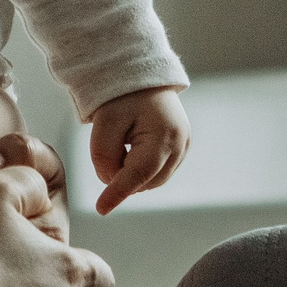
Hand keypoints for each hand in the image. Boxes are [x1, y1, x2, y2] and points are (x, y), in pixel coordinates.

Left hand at [86, 87, 189, 213]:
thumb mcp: (105, 122)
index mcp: (164, 134)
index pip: (138, 173)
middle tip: (111, 146)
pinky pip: (157, 172)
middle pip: (145, 180)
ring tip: (123, 143)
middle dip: (123, 175)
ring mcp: (184, 147)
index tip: (101, 209)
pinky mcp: (181, 149)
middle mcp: (180, 144)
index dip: (118, 192)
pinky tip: (132, 147)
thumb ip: (104, 157)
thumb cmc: (123, 97)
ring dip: (132, 172)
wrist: (142, 77)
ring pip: (151, 180)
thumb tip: (111, 182)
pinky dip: (141, 168)